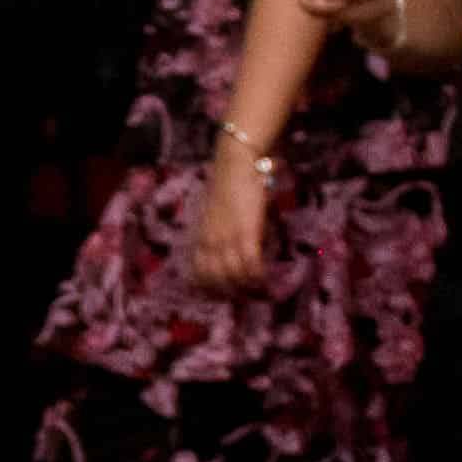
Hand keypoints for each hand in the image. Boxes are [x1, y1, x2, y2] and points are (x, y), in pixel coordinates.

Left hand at [190, 149, 272, 295]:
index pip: (198, 273)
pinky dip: (257, 276)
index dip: (208, 290)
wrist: (235, 165)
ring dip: (246, 287)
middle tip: (243, 297)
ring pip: (233, 276)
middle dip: (229, 293)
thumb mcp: (215, 215)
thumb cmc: (227, 187)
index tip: (221, 297)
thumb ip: (217, 233)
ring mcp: (227, 237)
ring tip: (257, 290)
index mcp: (200, 237)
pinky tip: (263, 279)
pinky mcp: (246, 232)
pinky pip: (250, 264)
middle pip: (215, 280)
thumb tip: (227, 250)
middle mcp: (210, 241)